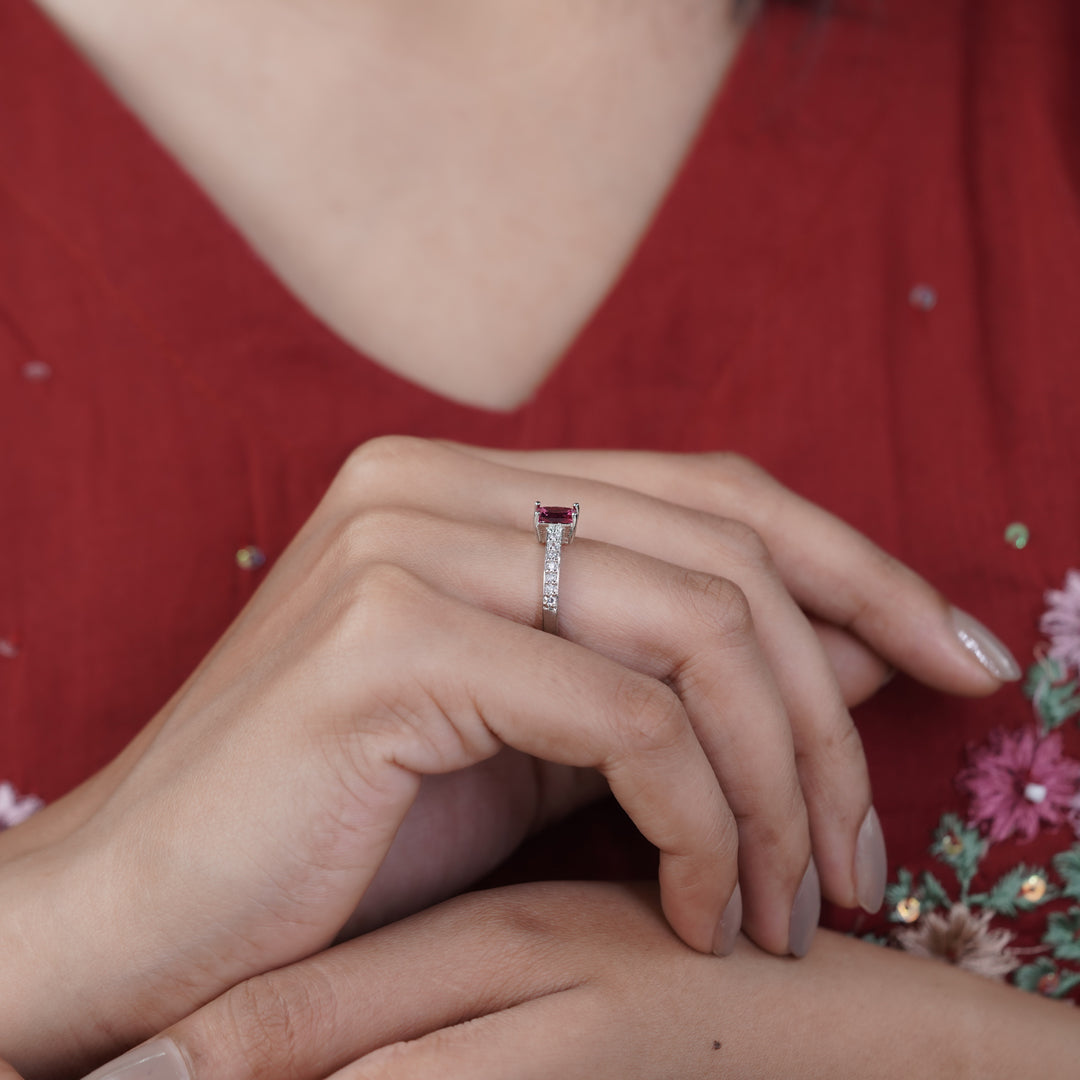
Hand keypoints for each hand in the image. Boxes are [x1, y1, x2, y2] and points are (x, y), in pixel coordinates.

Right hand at [0, 440, 1014, 1073]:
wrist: (148, 911)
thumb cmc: (345, 836)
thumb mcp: (543, 739)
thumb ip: (673, 676)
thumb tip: (857, 651)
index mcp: (470, 486)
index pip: (715, 493)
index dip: (858, 568)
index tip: (963, 656)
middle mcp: (436, 484)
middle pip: (728, 558)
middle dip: (836, 709)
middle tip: (867, 855)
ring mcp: (407, 544)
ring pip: (698, 633)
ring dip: (781, 783)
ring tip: (796, 905)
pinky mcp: (386, 636)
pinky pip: (626, 717)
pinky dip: (700, 823)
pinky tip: (697, 910)